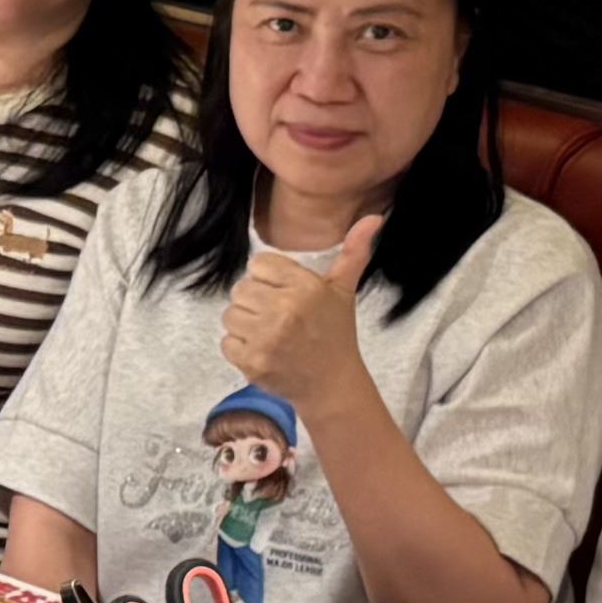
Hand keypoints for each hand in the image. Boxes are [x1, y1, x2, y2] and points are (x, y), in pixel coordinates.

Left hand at [216, 213, 380, 408]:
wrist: (331, 385)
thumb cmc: (335, 334)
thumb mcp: (344, 291)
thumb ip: (354, 252)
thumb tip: (375, 217)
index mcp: (305, 287)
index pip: (259, 264)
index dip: (269, 279)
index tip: (284, 294)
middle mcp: (285, 309)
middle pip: (241, 289)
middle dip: (255, 302)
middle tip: (276, 317)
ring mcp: (267, 338)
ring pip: (230, 315)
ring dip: (245, 325)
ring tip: (269, 334)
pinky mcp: (252, 361)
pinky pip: (226, 342)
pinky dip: (240, 348)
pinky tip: (263, 351)